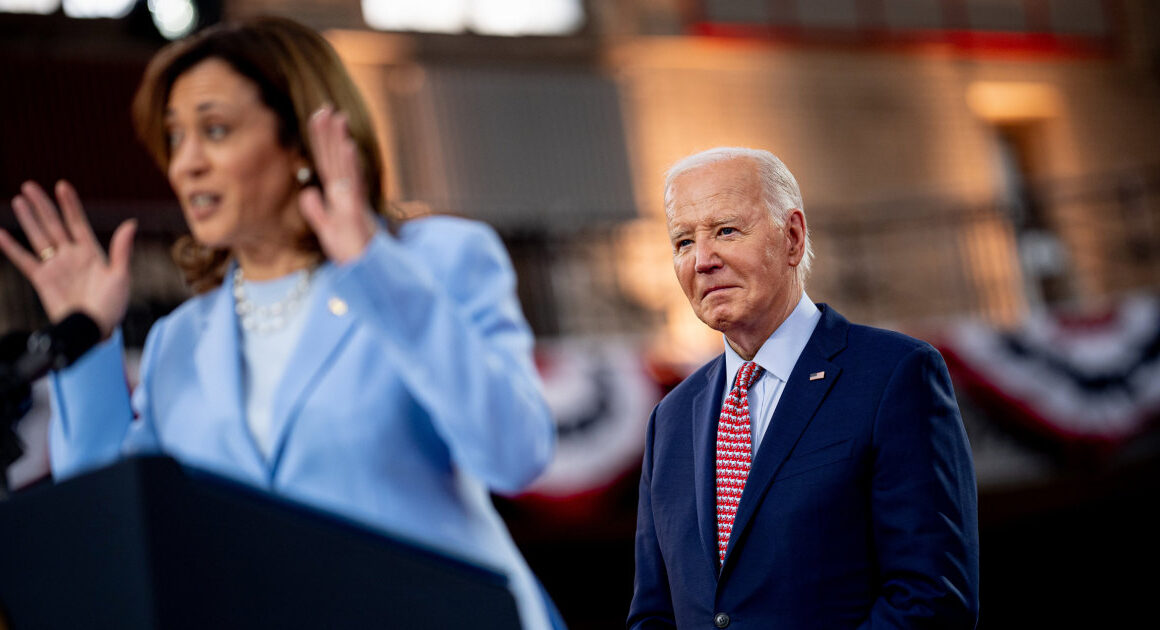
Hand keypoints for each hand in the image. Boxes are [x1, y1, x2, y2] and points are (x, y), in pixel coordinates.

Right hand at [0, 180, 135, 338]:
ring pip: (38, 237)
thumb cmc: (112, 306)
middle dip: (42, 205)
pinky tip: (0, 233)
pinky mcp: (42, 279)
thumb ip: (122, 249)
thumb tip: (131, 223)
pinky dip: (11, 247)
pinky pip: (24, 260)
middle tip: (29, 186)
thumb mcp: (121, 276)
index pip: (77, 222)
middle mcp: (71, 256)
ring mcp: (55, 266)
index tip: (62, 186)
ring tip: (18, 200)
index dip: (70, 205)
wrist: (93, 329)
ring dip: (28, 219)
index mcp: (92, 252)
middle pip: (54, 225)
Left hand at [298, 106, 377, 263]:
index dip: (322, 141)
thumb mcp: (328, 231)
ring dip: (340, 141)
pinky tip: (348, 146)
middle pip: (335, 159)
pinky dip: (351, 165)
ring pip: (344, 166)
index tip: (316, 117)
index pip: (327, 164)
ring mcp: (352, 202)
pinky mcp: (355, 213)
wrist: (366, 274)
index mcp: (339, 197)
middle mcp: (347, 195)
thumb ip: (316, 211)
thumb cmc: (351, 254)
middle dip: (329, 133)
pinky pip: (352, 185)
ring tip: (337, 117)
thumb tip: (307, 192)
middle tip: (324, 107)